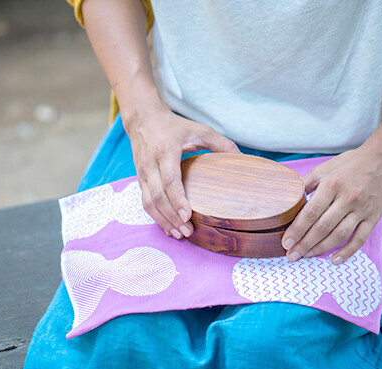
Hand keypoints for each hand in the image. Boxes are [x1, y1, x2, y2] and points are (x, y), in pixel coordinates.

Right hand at [126, 108, 239, 238]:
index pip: (170, 180)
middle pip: (158, 196)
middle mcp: (150, 164)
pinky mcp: (139, 180)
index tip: (187, 215)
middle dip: (172, 217)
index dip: (178, 200)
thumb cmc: (175, 126)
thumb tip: (242, 159)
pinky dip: (156, 217)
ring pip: (148, 203)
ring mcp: (142, 173)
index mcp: (165, 151)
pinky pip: (145, 202)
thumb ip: (222, 143)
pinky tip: (169, 228)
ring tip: (179, 234)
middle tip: (187, 232)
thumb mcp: (200, 130)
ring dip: (163, 221)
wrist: (143, 119)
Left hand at [281, 145, 381, 263]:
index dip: (297, 230)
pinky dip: (347, 251)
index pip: (311, 212)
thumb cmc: (350, 164)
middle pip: (323, 227)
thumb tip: (289, 200)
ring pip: (339, 235)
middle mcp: (348, 198)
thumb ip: (306, 184)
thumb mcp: (324, 168)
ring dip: (321, 248)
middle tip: (292, 255)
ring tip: (306, 256)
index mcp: (332, 184)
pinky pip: (360, 238)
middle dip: (305, 244)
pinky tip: (334, 260)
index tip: (286, 242)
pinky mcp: (373, 217)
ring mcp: (362, 209)